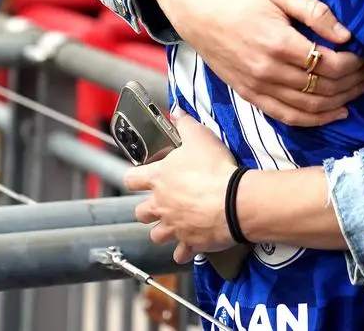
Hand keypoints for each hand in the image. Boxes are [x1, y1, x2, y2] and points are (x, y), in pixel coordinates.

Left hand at [128, 113, 238, 263]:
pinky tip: (188, 248)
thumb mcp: (199, 137)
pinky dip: (184, 251)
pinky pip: (181, 252)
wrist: (232, 201)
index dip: (134, 178)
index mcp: (158, 178)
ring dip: (163, 231)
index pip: (131, 179)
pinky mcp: (190, 242)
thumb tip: (176, 111)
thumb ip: (184, 124)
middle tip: (160, 204)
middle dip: (148, 209)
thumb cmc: (214, 169)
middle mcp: (161, 205)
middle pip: (141, 212)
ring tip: (173, 226)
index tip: (139, 178)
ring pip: (157, 235)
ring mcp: (174, 226)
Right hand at [152, 0, 363, 126]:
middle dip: (354, 82)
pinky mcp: (249, 95)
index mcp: (278, 43)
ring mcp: (257, 87)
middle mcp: (268, 71)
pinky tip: (336, 112)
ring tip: (363, 91)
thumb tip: (347, 34)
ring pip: (309, 106)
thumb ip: (314, 11)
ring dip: (341, 101)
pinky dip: (315, 119)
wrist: (196, 9)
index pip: (329, 64)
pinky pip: (287, 116)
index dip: (355, 63)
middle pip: (323, 87)